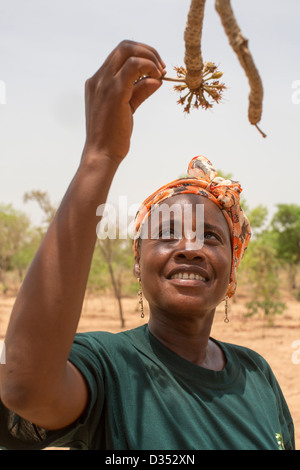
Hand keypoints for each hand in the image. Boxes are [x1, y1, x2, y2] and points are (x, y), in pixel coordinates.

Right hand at [83, 40, 165, 163]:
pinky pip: (134, 65)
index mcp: (98, 81)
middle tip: (162, 66)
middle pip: (124, 46)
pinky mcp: (115, 92)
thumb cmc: (112, 136)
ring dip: (150, 57)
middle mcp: (98, 78)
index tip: (156, 68)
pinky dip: (149, 66)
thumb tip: (157, 80)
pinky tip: (157, 78)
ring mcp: (104, 83)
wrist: (102, 153)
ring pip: (128, 50)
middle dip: (148, 51)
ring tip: (161, 72)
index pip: (119, 54)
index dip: (141, 55)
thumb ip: (139, 92)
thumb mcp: (127, 108)